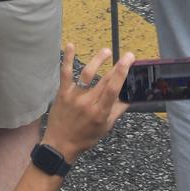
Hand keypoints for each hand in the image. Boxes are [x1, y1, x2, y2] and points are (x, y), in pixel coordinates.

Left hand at [41, 44, 136, 162]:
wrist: (60, 145)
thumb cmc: (85, 138)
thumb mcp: (105, 128)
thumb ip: (117, 111)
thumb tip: (129, 97)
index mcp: (100, 112)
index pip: (113, 88)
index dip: (122, 72)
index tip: (129, 58)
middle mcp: (88, 103)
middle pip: (104, 79)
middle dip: (117, 65)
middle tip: (126, 55)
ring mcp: (74, 96)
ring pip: (88, 73)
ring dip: (98, 59)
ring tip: (106, 51)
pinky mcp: (63, 92)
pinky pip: (66, 73)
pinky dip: (68, 59)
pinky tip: (71, 45)